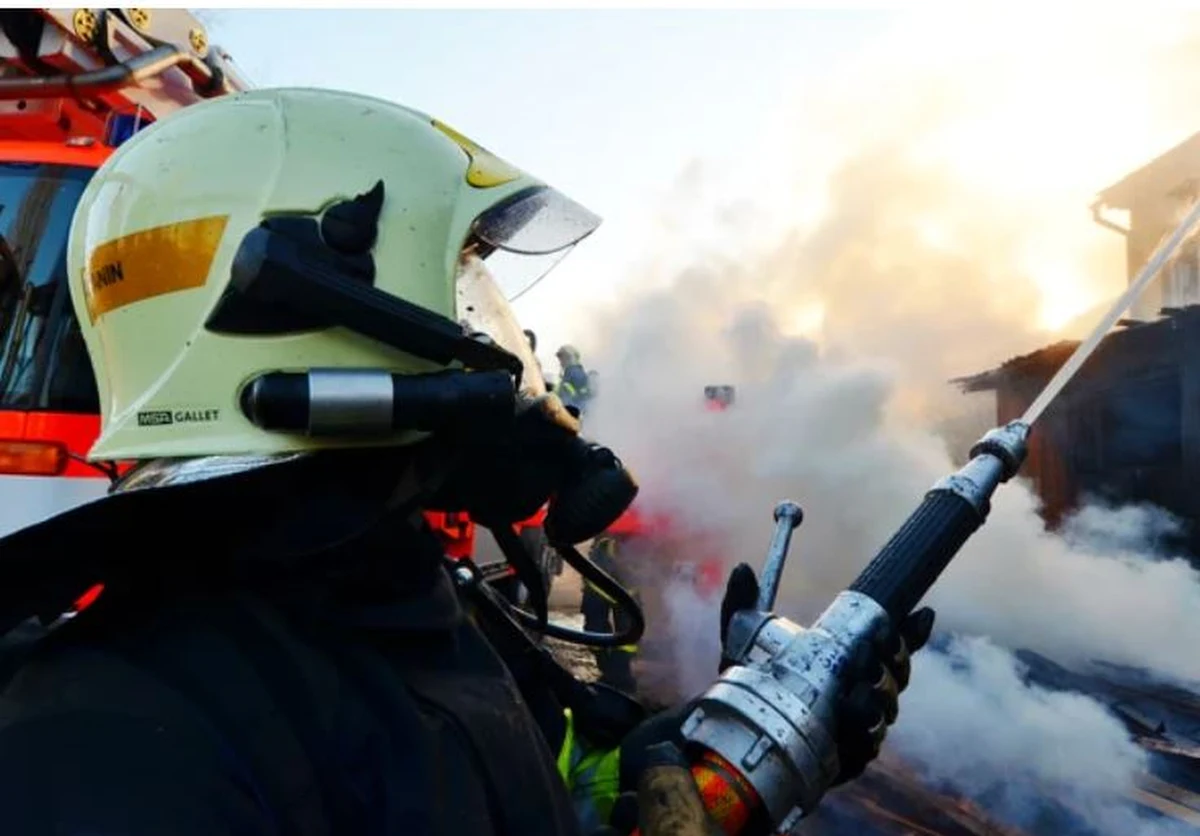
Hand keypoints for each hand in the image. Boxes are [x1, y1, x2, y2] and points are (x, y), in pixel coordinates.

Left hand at [717, 563, 934, 784]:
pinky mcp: (847, 756)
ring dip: (879, 697)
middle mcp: (861, 690)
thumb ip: (741, 605)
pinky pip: (867, 746)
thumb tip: (742, 569)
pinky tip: (853, 721)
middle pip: (898, 674)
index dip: (911, 630)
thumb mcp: (739, 640)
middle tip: (875, 649)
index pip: (892, 643)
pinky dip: (863, 732)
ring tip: (857, 688)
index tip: (920, 614)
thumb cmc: (748, 682)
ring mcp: (857, 725)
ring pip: (886, 709)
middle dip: (895, 659)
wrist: (737, 734)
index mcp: (848, 659)